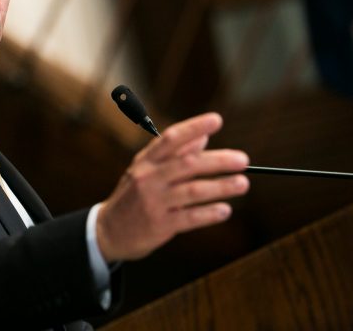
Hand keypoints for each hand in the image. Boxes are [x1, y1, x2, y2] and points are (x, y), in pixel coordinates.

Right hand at [95, 112, 248, 261]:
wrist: (108, 231)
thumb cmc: (133, 197)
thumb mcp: (146, 171)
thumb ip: (174, 155)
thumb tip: (203, 137)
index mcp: (145, 161)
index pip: (171, 139)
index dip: (193, 127)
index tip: (216, 120)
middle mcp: (148, 178)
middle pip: (187, 164)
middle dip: (218, 161)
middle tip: (243, 160)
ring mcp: (153, 202)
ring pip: (192, 191)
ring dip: (221, 187)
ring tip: (242, 184)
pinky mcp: (159, 225)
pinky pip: (190, 218)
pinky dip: (209, 214)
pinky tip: (225, 211)